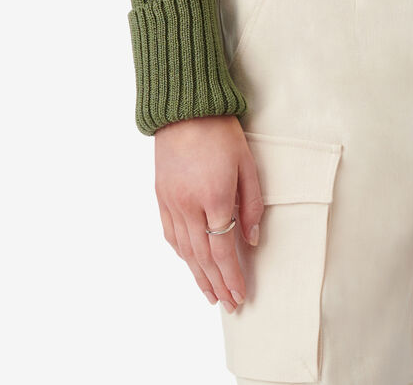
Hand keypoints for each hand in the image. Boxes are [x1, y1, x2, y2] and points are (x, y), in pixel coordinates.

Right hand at [154, 114, 263, 309]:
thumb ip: (251, 204)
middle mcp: (189, 205)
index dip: (231, 276)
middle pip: (203, 256)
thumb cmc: (220, 132)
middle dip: (217, 283)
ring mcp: (172, 202)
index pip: (223, 250)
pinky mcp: (161, 196)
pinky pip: (170, 233)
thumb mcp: (247, 164)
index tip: (239, 295)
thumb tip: (251, 240)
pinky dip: (181, 253)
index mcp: (215, 197)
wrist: (185, 108)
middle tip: (228, 304)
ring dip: (198, 275)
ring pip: (185, 250)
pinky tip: (190, 264)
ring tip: (210, 294)